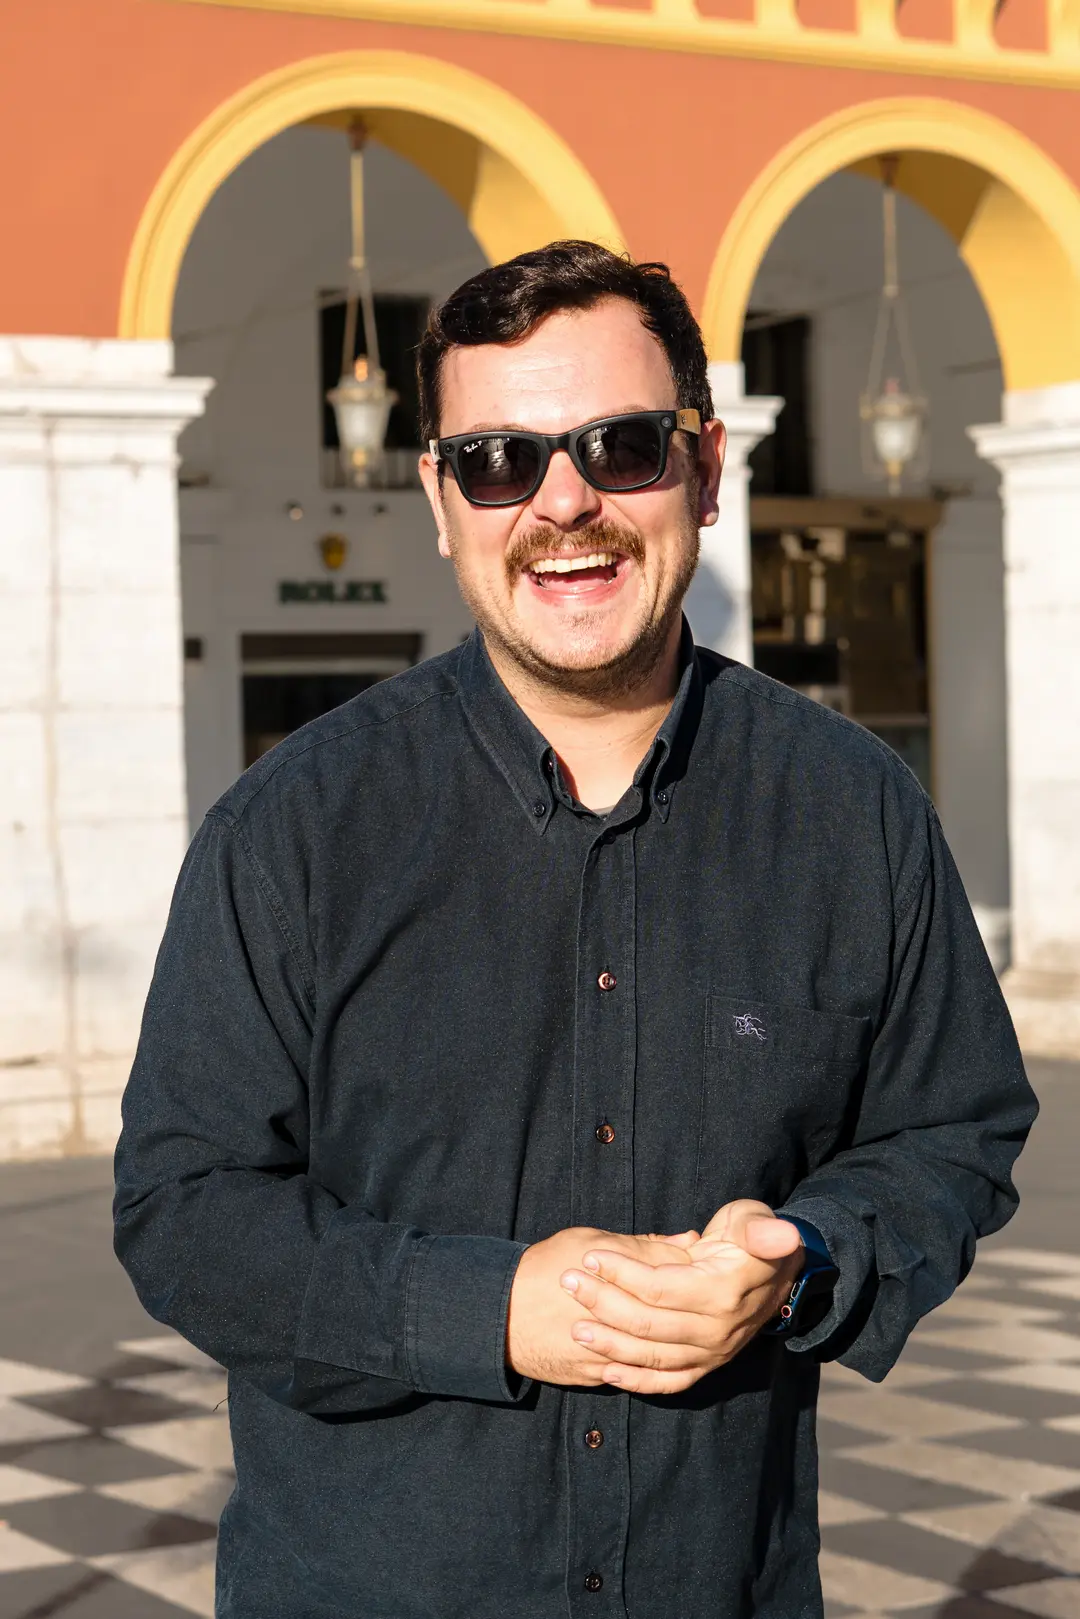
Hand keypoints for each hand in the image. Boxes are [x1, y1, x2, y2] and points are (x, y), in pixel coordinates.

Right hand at [506, 1226, 699, 1384]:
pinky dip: (655, 1365)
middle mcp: (616, 1321)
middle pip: (670, 1317)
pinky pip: (636, 1375)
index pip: (674, 1279)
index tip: (709, 1263)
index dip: (696, 1271)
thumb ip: (643, 1245)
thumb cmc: (545, 1267)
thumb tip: (690, 1242)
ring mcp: (607, 1354)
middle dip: (692, 1308)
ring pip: (656, 1352)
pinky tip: (670, 1352)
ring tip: (690, 1324)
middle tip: (707, 1297)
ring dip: (678, 1339)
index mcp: (619, 1281)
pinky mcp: (596, 1375)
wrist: (499, 1313)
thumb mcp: (591, 1241)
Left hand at [558, 1200, 804, 1394]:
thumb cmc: (752, 1236)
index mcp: (724, 1292)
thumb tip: (781, 1235)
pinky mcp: (708, 1366)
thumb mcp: (756, 1220)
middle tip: (568, 1283)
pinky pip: (670, 1381)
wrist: (775, 1273)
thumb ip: (761, 1230)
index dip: (622, 1273)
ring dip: (611, 1343)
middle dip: (603, 1303)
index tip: (590, 1257)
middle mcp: (719, 1330)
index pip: (660, 1288)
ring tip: (576, 1328)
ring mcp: (714, 1353)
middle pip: (649, 1323)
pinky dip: (638, 1380)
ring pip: (653, 1356)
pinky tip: (606, 1372)